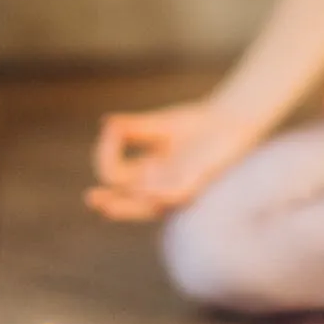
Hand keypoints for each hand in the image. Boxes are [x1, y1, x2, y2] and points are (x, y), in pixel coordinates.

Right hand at [87, 101, 258, 220]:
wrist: (232, 119)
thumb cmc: (198, 125)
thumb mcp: (159, 125)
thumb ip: (134, 127)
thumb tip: (105, 123)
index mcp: (148, 173)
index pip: (117, 176)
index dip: (106, 154)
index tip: (110, 128)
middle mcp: (160, 185)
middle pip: (129, 202)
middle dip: (110, 202)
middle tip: (92, 199)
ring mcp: (179, 187)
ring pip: (149, 204)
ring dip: (131, 203)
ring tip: (109, 202)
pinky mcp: (199, 182)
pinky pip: (178, 195)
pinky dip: (162, 195)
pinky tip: (150, 191)